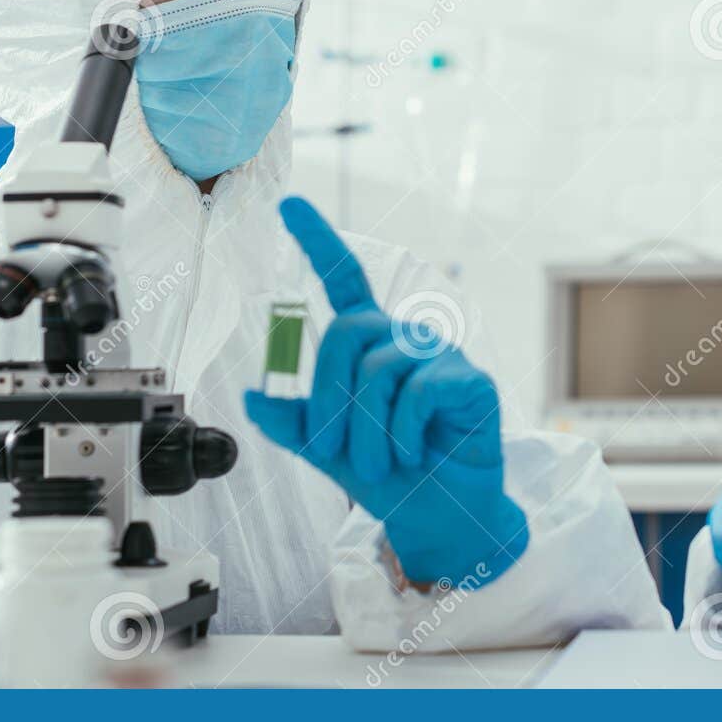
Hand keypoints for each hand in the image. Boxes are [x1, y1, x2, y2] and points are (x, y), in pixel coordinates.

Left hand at [245, 197, 528, 587]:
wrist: (436, 516)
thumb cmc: (389, 475)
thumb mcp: (327, 449)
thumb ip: (292, 421)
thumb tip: (251, 395)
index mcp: (370, 345)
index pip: (345, 278)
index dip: (318, 241)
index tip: (289, 204)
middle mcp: (404, 339)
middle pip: (347, 332)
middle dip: (327, 397)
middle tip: (332, 449)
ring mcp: (440, 356)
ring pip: (378, 367)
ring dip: (366, 429)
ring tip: (380, 462)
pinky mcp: (469, 381)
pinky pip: (420, 390)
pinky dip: (403, 431)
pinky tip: (412, 453)